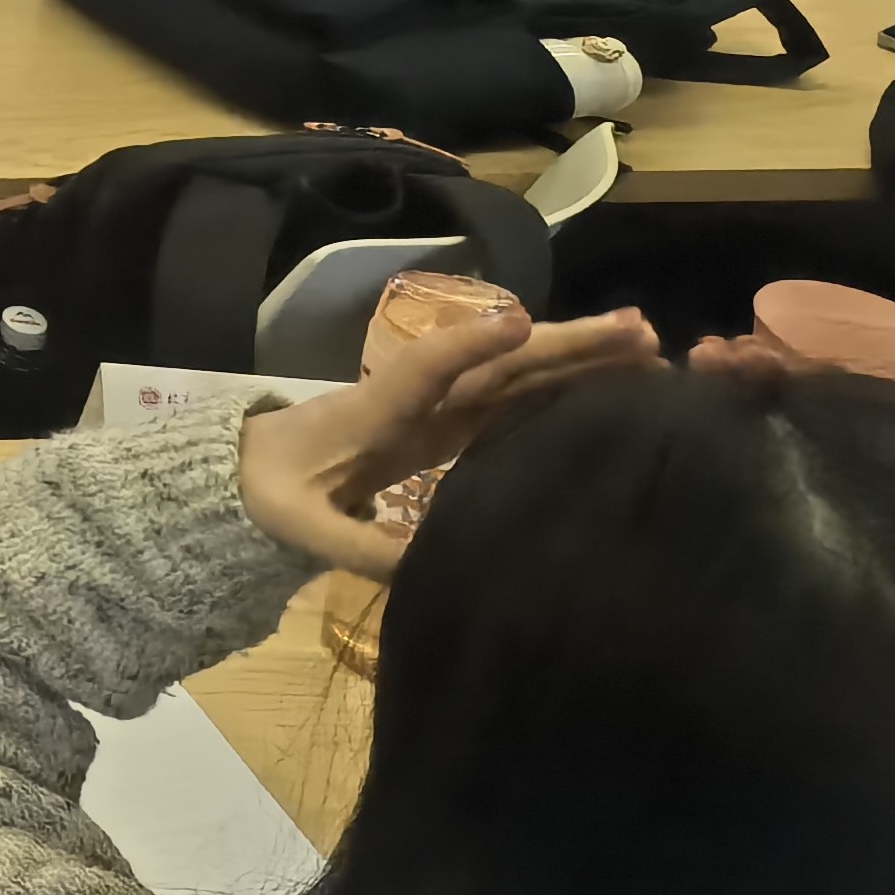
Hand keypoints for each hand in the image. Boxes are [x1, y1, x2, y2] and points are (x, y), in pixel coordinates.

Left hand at [236, 303, 656, 577]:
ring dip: (578, 357)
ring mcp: (438, 408)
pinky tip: (611, 384)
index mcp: (378, 411)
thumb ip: (352, 544)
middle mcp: (417, 397)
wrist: (247, 470)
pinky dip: (561, 387)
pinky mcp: (450, 426)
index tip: (519, 324)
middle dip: (566, 344)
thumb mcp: (299, 524)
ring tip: (648, 344)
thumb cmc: (271, 490)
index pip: (427, 369)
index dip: (469, 346)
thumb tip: (415, 570)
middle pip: (498, 362)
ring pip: (516, 374)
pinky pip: (512, 399)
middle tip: (642, 329)